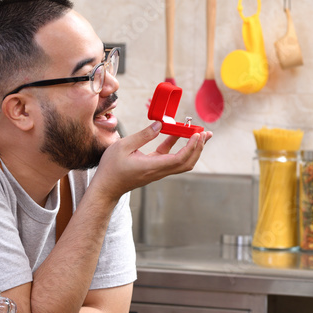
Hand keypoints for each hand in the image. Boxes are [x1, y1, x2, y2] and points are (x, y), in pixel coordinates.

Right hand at [88, 122, 211, 201]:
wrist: (106, 187)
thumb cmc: (111, 168)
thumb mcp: (123, 146)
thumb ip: (143, 135)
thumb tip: (160, 124)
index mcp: (153, 166)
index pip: (180, 159)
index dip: (192, 147)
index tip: (198, 134)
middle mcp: (159, 171)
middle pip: (187, 163)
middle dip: (199, 147)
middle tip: (206, 133)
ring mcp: (158, 171)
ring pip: (182, 162)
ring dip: (192, 148)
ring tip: (199, 133)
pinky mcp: (155, 168)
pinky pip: (171, 158)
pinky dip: (177, 146)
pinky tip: (177, 134)